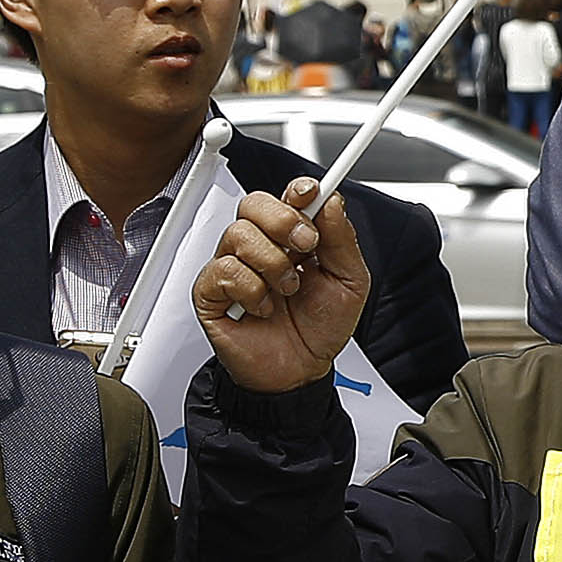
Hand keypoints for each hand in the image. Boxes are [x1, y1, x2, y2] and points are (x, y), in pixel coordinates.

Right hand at [193, 179, 368, 392]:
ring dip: (272, 263)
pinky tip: (263, 307)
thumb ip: (342, 240)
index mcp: (293, 238)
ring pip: (238, 233)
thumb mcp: (349, 282)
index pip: (287, 196)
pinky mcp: (211, 292)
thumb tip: (332, 201)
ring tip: (287, 289)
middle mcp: (261, 246)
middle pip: (254, 203)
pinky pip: (222, 270)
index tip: (311, 193)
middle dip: (284, 220)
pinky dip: (251, 290)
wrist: (300, 372)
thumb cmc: (319, 328)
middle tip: (305, 246)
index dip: (298, 189)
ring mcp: (234, 267)